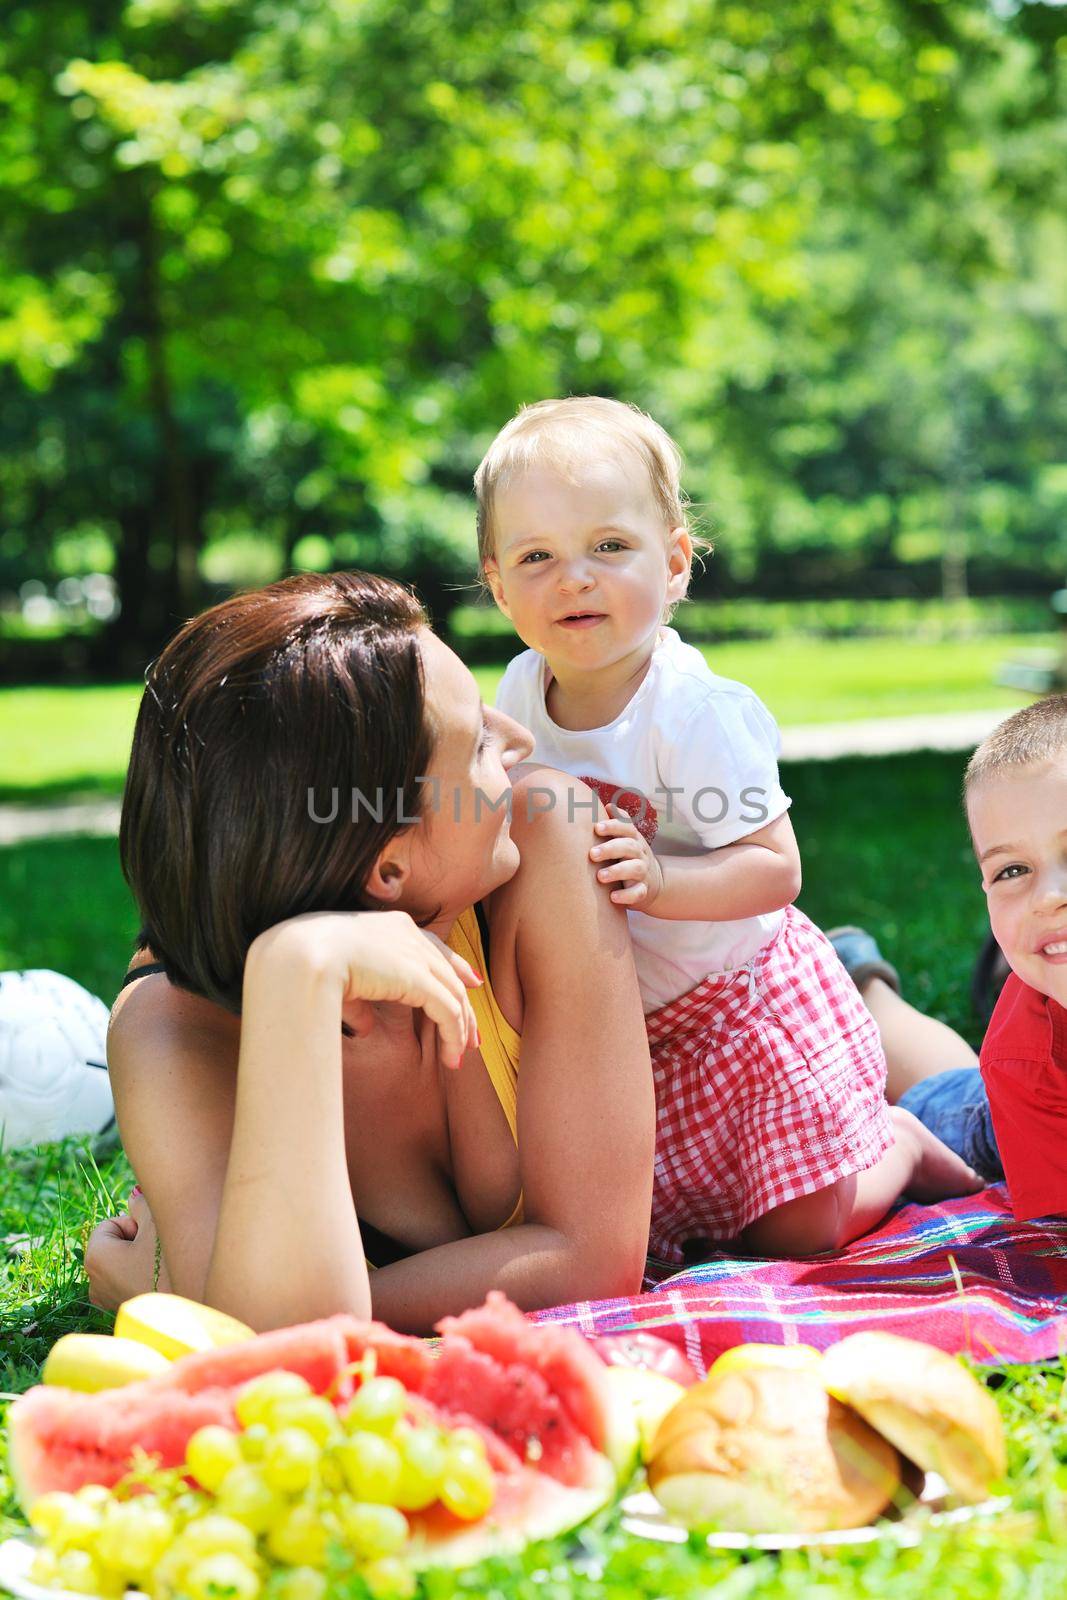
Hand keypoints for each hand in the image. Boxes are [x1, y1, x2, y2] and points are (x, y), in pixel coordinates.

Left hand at [84, 1191, 169, 1310]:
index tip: (152, 1239)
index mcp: (95, 1258)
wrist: (189, 1313)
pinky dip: (145, 1277)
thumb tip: (135, 1195)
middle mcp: (95, 1282)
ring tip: (164, 1267)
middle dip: (139, 1242)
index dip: (135, 1224)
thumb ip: (142, 1203)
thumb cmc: (169, 1265)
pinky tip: (164, 1282)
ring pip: (124, 1264)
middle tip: (160, 1252)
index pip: (112, 1224)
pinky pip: (130, 1283)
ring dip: (144, 1259)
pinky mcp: (124, 1312)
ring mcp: (108, 1300)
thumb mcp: (157, 1223)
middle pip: (116, 1244)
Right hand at [252, 909, 481, 1069]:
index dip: (455, 965)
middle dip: (465, 1005)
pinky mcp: (419, 978)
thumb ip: (357, 1001)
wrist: (301, 954)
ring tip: (460, 1056)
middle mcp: (409, 934)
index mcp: (390, 925)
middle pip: (449, 971)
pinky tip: (453, 1056)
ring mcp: (416, 954)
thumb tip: (363, 1028)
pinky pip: (448, 1011)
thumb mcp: (337, 980)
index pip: (433, 945)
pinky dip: (453, 1035)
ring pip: (454, 994)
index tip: (472, 983)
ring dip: (460, 1028)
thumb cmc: (306, 963)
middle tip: (472, 1034)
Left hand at [589, 805, 664, 908]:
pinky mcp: (643, 892)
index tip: (597, 828)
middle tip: (592, 854)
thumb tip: (609, 805)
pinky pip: (638, 893)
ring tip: (600, 876)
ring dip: (617, 872)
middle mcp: (640, 854)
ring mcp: (643, 873)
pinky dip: (626, 895)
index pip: (627, 829)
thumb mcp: (627, 839)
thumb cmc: (630, 857)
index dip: (614, 826)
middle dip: (611, 849)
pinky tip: (612, 897)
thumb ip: (619, 823)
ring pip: (635, 869)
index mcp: (633, 839)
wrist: (654, 883)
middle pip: (629, 847)